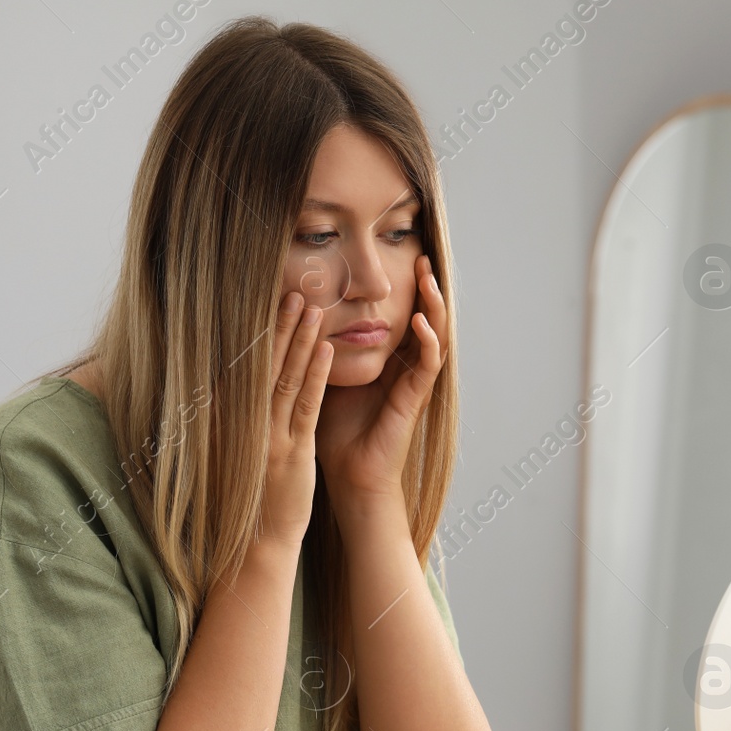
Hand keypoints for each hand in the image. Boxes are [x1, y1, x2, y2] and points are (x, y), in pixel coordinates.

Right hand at [257, 292, 333, 549]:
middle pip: (263, 364)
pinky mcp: (290, 452)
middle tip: (294, 290)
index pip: (245, 366)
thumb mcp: (236, 452)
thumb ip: (238, 419)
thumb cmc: (247, 498)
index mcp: (227, 420)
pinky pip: (305, 406)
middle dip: (279, 325)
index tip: (270, 300)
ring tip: (312, 307)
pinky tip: (326, 350)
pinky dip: (315, 376)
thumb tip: (239, 386)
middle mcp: (242, 423)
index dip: (259, 332)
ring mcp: (267, 436)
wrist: (253, 545)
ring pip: (285, 377)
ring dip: (299, 340)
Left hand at [315, 254, 446, 513]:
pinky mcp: (415, 399)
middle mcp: (406, 368)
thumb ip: (322, 348)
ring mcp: (414, 383)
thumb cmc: (335, 431)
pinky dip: (427, 341)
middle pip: (425, 318)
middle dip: (425, 287)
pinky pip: (428, 364)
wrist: (350, 475)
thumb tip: (295, 314)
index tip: (400, 255)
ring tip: (428, 278)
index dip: (405, 287)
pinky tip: (421, 322)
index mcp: (389, 361)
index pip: (404, 315)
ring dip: (433, 306)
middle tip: (421, 255)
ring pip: (434, 335)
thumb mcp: (326, 376)